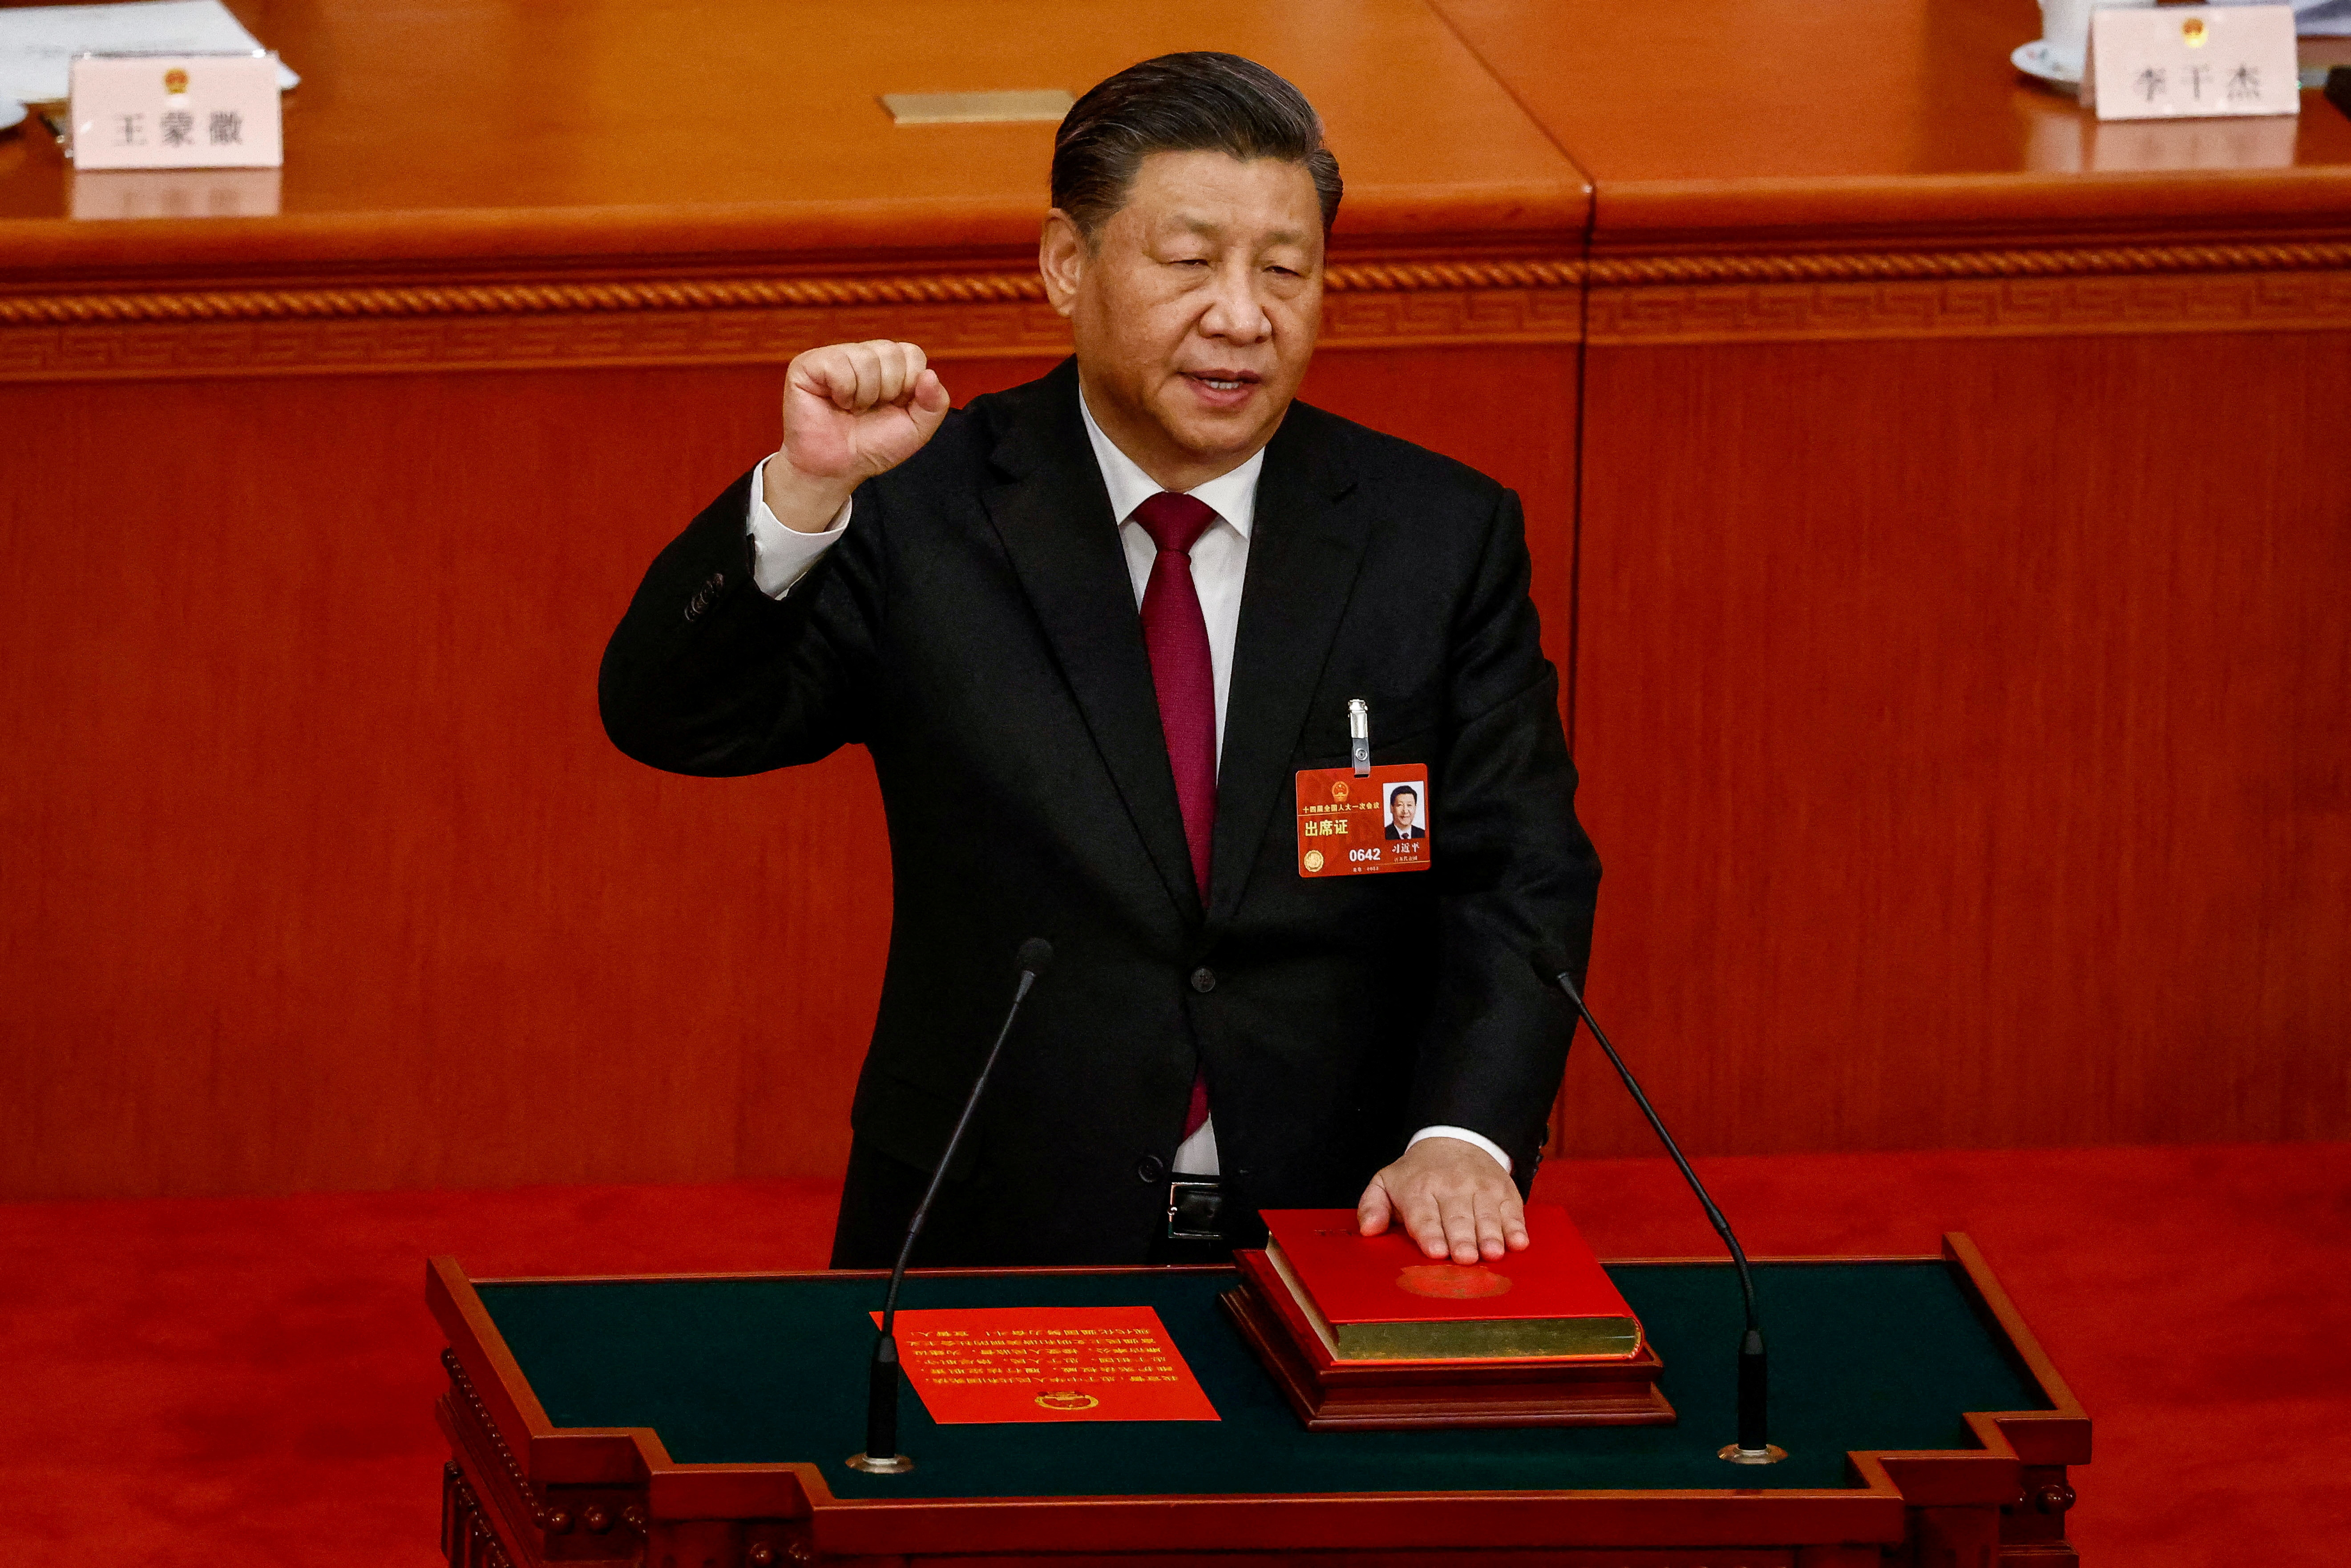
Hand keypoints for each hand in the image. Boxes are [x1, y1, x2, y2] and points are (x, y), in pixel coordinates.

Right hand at [763, 340, 950, 532]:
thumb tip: (930, 375)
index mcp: (889, 365)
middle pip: (891, 353)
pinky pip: (839, 366)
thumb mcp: (916, 429)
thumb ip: (934, 403)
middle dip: (887, 392)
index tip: (893, 406)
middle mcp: (862, 355)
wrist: (836, 468)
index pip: (913, 354)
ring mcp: (835, 356)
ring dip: (864, 396)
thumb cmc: (872, 446)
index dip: (909, 386)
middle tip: (868, 410)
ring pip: (866, 360)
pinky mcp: (809, 364)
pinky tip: (835, 403)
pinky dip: (843, 393)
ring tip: (851, 409)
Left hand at [1357, 1137, 1527, 1264]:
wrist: (1455, 1141)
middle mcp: (1451, 1188)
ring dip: (1490, 1235)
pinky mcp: (1505, 1191)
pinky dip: (1516, 1227)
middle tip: (1464, 1257)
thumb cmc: (1417, 1174)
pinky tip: (1518, 1242)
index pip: (1424, 1215)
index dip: (1430, 1233)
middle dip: (1461, 1238)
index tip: (1435, 1251)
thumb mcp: (1386, 1182)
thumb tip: (1368, 1229)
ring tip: (1492, 1253)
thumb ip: (1372, 1206)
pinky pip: (1512, 1211)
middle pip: (1457, 1218)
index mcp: (1419, 1190)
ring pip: (1486, 1215)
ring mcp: (1481, 1189)